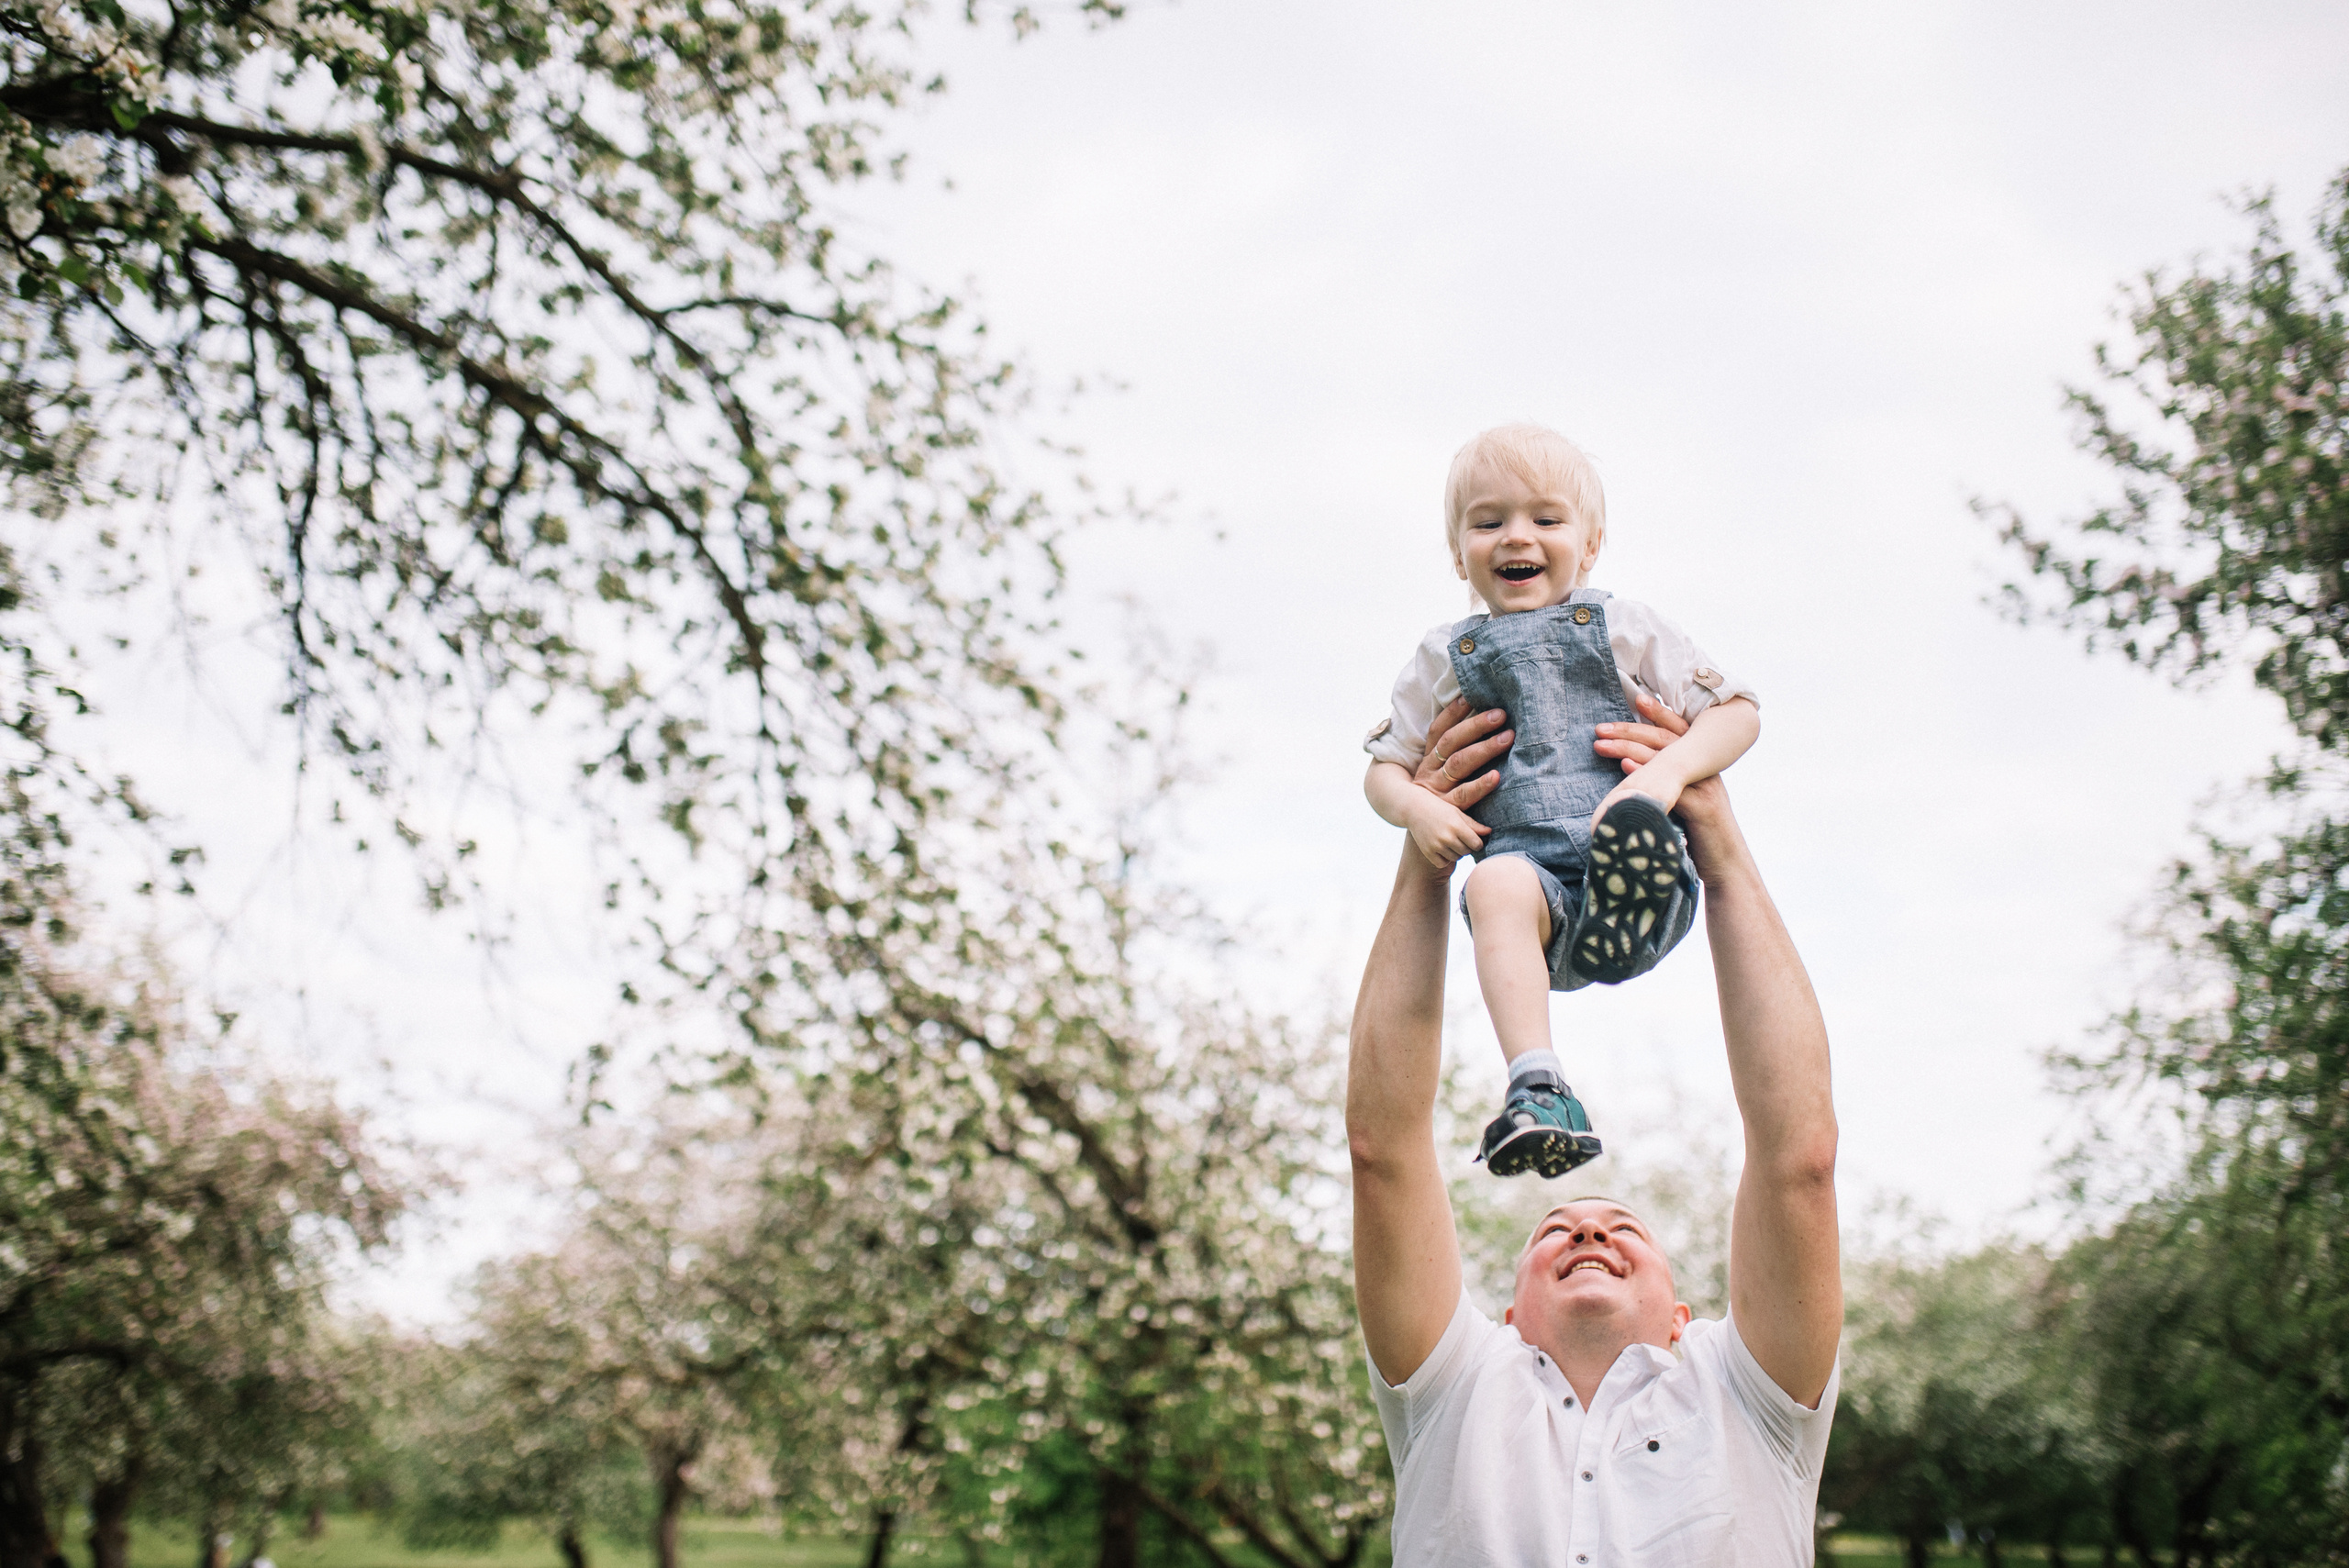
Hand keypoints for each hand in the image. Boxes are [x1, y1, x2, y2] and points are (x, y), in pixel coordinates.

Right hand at [1403, 797, 1485, 871]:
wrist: (1414, 809)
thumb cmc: (1440, 808)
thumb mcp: (1457, 813)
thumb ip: (1473, 824)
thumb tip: (1489, 832)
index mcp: (1457, 826)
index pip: (1476, 844)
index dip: (1477, 843)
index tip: (1474, 839)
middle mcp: (1447, 837)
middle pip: (1467, 852)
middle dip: (1467, 847)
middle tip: (1461, 839)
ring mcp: (1436, 846)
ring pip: (1455, 858)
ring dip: (1456, 852)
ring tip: (1451, 842)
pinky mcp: (1427, 852)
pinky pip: (1442, 863)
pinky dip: (1444, 858)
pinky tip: (1442, 848)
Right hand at [1411, 698, 1513, 809]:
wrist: (1426, 839)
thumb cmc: (1440, 803)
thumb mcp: (1439, 778)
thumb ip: (1454, 757)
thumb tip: (1480, 727)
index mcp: (1428, 761)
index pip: (1438, 731)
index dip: (1452, 713)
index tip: (1470, 695)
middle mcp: (1431, 772)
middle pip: (1451, 742)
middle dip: (1476, 725)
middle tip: (1500, 714)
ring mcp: (1438, 791)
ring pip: (1459, 764)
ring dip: (1484, 748)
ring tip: (1508, 737)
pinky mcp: (1448, 811)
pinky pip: (1464, 795)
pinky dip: (1481, 785)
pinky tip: (1497, 776)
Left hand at [1593, 693, 1735, 878]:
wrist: (1727, 866)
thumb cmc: (1700, 837)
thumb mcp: (1684, 803)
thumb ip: (1667, 784)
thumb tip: (1632, 769)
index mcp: (1702, 765)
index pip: (1679, 731)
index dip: (1658, 714)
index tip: (1635, 699)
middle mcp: (1706, 770)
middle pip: (1666, 740)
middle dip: (1631, 729)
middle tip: (1600, 728)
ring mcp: (1705, 787)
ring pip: (1665, 759)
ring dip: (1629, 748)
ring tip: (1601, 745)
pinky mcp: (1700, 808)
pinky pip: (1671, 786)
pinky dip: (1646, 774)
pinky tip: (1625, 768)